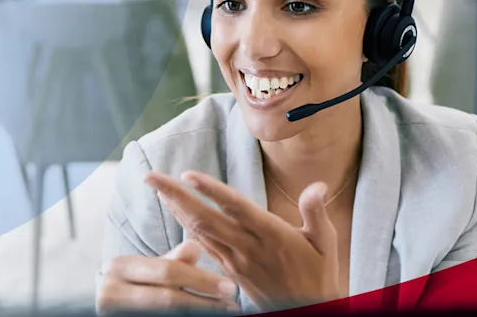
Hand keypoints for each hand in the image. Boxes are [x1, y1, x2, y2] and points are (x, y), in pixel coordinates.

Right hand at [97, 240, 241, 314]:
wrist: (107, 310)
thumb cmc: (131, 286)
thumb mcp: (149, 270)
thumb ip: (173, 261)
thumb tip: (196, 246)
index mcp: (119, 267)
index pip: (168, 271)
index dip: (202, 280)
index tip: (230, 287)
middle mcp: (111, 291)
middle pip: (168, 299)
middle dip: (205, 303)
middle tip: (232, 306)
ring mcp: (112, 312)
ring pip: (166, 314)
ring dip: (199, 313)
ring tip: (222, 313)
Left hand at [144, 171, 344, 311]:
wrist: (308, 311)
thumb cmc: (318, 273)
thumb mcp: (326, 243)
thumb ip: (316, 212)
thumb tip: (318, 185)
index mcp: (271, 235)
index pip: (236, 208)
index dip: (211, 191)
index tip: (187, 174)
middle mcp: (248, 247)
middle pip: (205, 217)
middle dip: (175, 195)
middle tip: (150, 176)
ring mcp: (236, 260)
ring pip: (199, 230)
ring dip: (175, 207)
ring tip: (156, 187)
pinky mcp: (230, 269)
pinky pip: (203, 243)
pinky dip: (186, 224)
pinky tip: (175, 209)